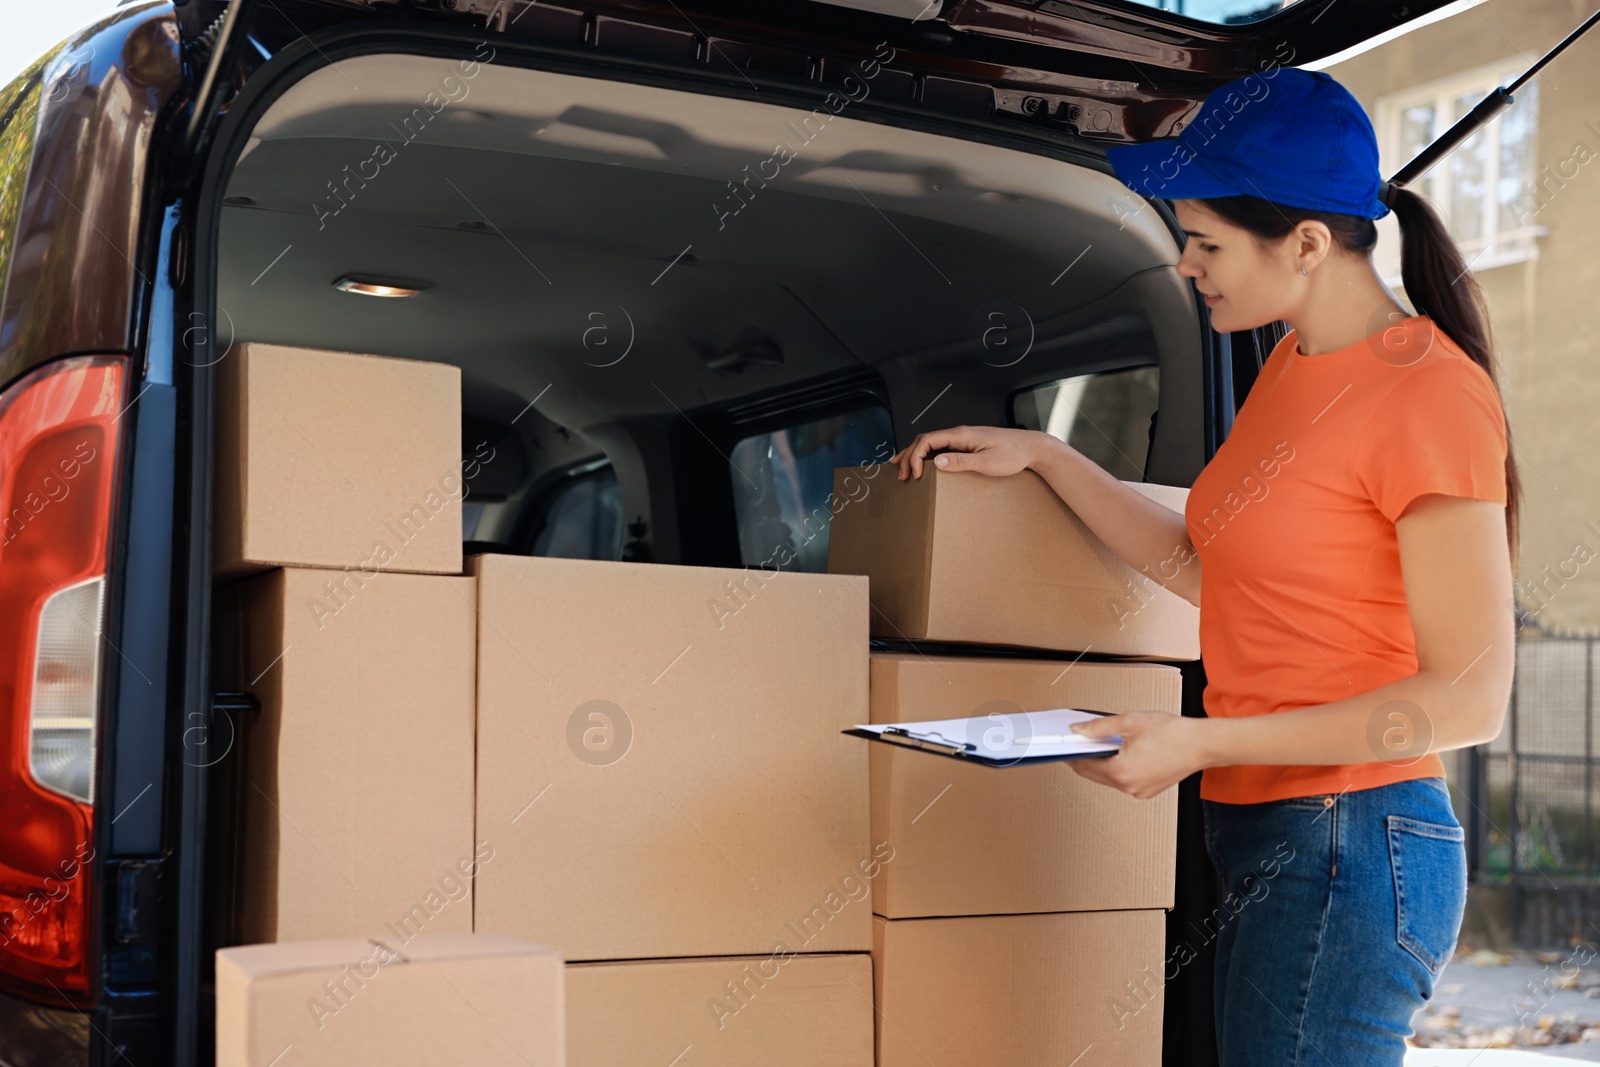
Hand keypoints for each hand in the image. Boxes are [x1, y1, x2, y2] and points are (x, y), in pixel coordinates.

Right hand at [890, 426, 1046, 480]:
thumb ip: (961, 461)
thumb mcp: (987, 461)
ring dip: (915, 455)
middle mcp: (959, 434)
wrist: (1031, 448)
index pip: (927, 440)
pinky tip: (924, 466)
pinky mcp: (968, 445)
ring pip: (931, 444)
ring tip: (902, 468)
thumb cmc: (1013, 454)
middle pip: (924, 440)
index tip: (916, 475)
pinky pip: (941, 448)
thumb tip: (936, 462)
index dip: (915, 456)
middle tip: (901, 475)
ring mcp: (963, 439)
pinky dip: (927, 456)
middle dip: (909, 456)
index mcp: (961, 435)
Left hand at [1066, 712, 1212, 798]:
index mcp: (1121, 772)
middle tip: (1077, 743)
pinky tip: (1119, 753)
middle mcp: (1128, 787)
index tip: (1064, 745)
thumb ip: (1099, 727)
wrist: (1201, 745)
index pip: (1084, 765)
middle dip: (1084, 759)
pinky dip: (1118, 768)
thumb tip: (1078, 731)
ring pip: (1109, 778)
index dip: (1072, 753)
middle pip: (1094, 774)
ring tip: (1100, 744)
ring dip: (1102, 763)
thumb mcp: (1129, 722)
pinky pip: (1125, 781)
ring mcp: (1139, 791)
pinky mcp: (1148, 790)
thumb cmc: (1172, 733)